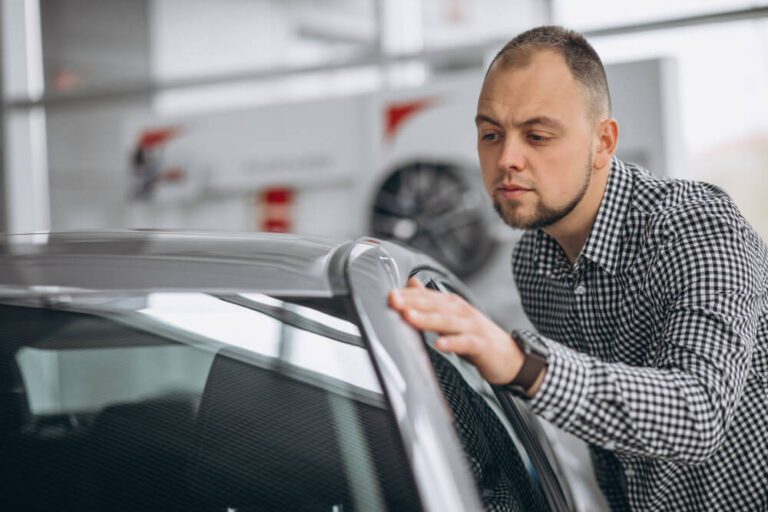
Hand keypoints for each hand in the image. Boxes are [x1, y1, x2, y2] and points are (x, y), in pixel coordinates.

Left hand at [388, 277, 525, 385]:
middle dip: (413, 302)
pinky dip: (452, 343)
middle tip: (393, 301)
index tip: (389, 295)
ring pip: (447, 321)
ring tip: (409, 317)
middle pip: (435, 304)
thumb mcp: (452, 316)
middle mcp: (461, 311)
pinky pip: (465, 342)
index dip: (408, 295)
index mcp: (452, 304)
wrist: (509, 356)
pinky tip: (439, 345)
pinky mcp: (481, 344)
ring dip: (428, 318)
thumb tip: (411, 283)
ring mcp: (472, 326)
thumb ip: (431, 300)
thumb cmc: (477, 336)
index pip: (427, 296)